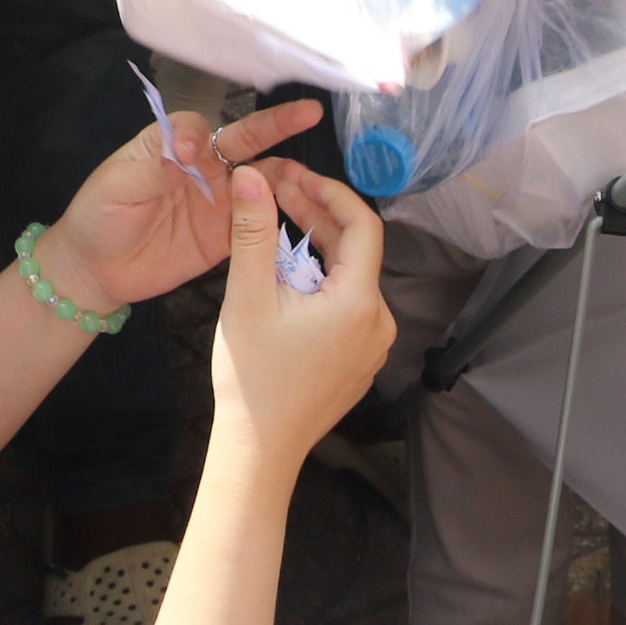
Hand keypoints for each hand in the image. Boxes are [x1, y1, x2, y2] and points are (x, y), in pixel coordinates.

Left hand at [31, 97, 328, 315]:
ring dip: (283, 175)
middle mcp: (202, 167)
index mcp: (171, 145)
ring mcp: (218, 202)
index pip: (198, 126)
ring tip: (308, 175)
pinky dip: (280, 218)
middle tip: (308, 112)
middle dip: (275, 125)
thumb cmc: (98, 215)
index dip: (200, 135)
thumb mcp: (117, 186)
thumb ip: (153, 168)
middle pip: (243, 142)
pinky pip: (258, 225)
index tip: (192, 154)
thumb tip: (187, 153)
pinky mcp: (226, 238)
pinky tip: (303, 212)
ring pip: (259, 182)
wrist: (96, 270)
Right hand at [207, 162, 391, 478]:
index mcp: (358, 303)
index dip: (331, 192)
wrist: (260, 447)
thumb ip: (252, 230)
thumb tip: (252, 176)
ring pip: (351, 278)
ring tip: (276, 229)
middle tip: (277, 192)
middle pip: (357, 250)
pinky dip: (322, 281)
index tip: (296, 177)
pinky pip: (348, 306)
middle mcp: (378, 323)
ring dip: (318, 248)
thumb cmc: (253, 375)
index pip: (363, 225)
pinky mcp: (361, 361)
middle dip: (318, 216)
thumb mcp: (247, 295)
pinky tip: (287, 276)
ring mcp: (373, 346)